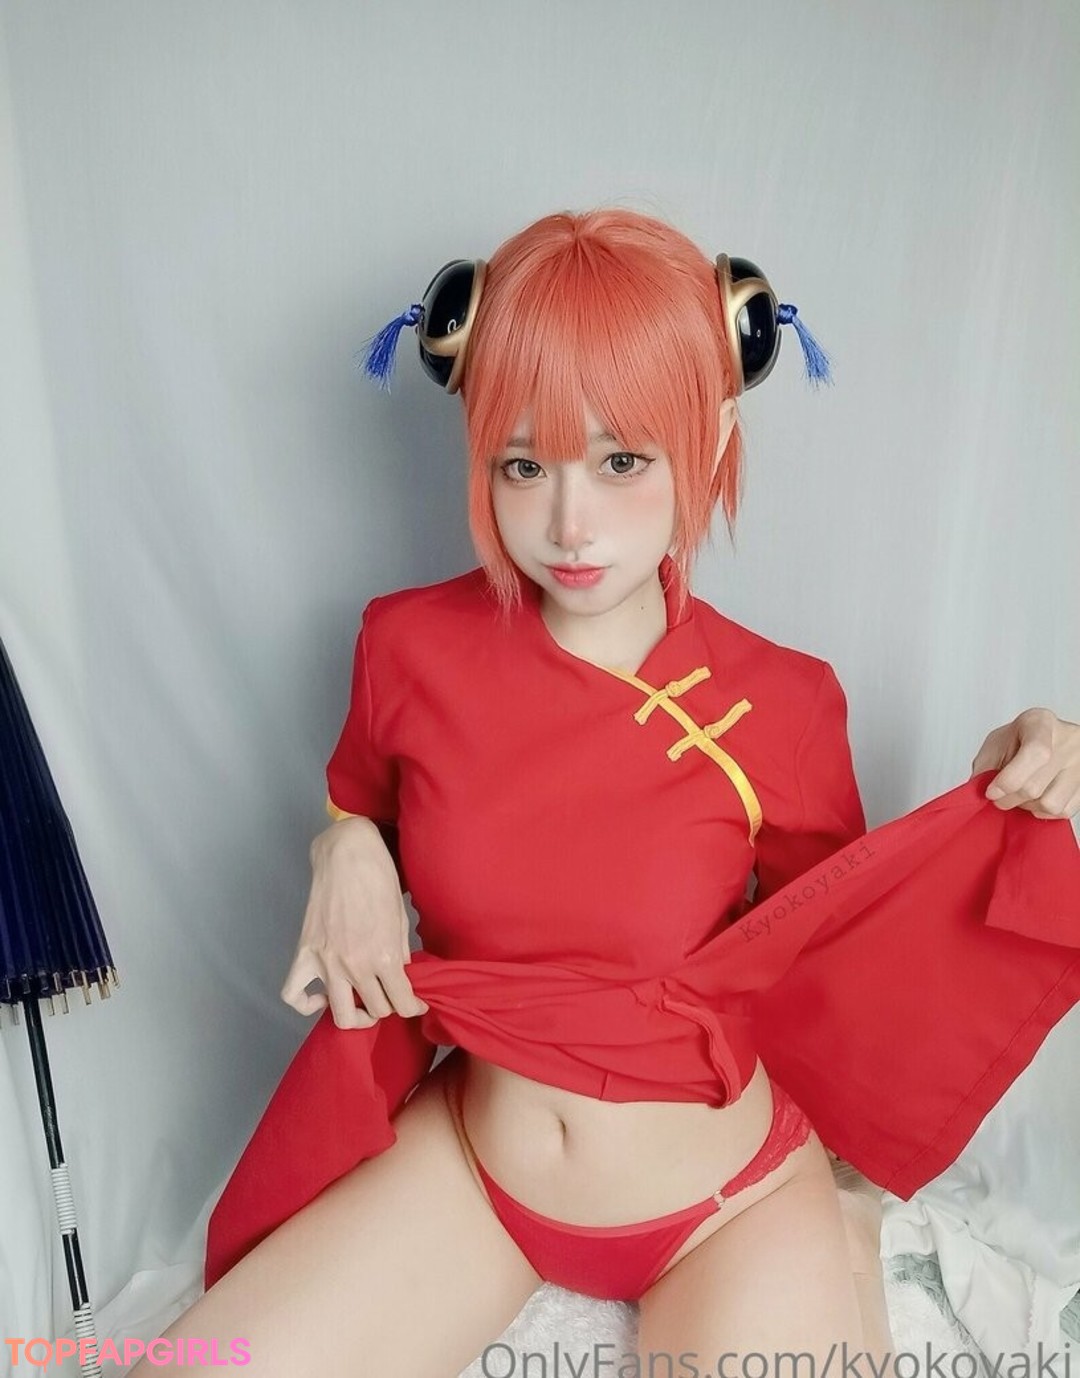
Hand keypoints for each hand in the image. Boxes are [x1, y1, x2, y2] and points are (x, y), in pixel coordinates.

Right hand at [280, 817, 428, 1028]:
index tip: (415, 1003)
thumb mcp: (400, 917)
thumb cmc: (379, 877)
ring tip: (360, 1004)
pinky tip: (321, 997)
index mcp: (385, 956)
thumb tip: (401, 974)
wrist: (346, 853)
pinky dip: (306, 1004)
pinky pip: (294, 994)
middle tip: (389, 994)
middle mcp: (355, 965)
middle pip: (375, 1011)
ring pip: (340, 1015)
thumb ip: (400, 952)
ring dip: (355, 1016)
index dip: (413, 1007)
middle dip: (388, 1006)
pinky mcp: (304, 952)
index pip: (402, 1003)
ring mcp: (326, 961)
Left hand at [970, 707, 1079, 819]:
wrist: (1046, 739)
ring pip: (1049, 804)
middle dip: (1008, 798)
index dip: (1009, 779)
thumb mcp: (996, 743)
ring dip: (1027, 807)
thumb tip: (979, 793)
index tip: (991, 791)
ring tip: (1020, 795)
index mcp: (1041, 723)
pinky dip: (1043, 812)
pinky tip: (1036, 798)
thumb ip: (984, 766)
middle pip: (1035, 786)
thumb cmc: (1019, 740)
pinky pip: (1062, 811)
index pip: (1035, 753)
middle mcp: (1069, 741)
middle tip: (999, 796)